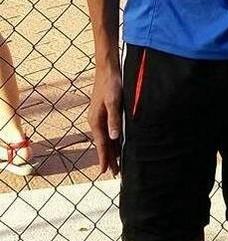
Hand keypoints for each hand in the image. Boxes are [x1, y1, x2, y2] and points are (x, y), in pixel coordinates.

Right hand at [88, 61, 122, 175]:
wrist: (108, 67)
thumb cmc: (111, 82)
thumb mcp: (114, 101)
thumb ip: (114, 119)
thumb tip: (113, 137)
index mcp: (96, 120)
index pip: (102, 144)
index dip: (105, 158)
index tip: (106, 172)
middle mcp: (96, 120)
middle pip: (104, 143)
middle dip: (109, 158)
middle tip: (116, 173)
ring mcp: (100, 116)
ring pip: (107, 138)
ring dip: (112, 150)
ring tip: (118, 162)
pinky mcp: (105, 111)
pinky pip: (109, 130)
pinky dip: (114, 139)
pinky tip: (119, 143)